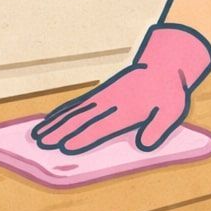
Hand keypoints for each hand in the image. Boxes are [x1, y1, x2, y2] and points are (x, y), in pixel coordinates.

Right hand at [31, 25, 210, 153]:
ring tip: (38, 135)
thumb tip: (143, 145)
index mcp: (128, 109)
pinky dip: (63, 113)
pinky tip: (51, 119)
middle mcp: (110, 102)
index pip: (101, 126)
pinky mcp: (101, 93)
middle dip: (61, 132)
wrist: (165, 63)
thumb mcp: (172, 111)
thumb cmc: (169, 92)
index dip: (83, 137)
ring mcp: (103, 96)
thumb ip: (158, 128)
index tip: (65, 147)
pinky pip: (77, 104)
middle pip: (81, 119)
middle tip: (42, 144)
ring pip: (75, 112)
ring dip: (56, 123)